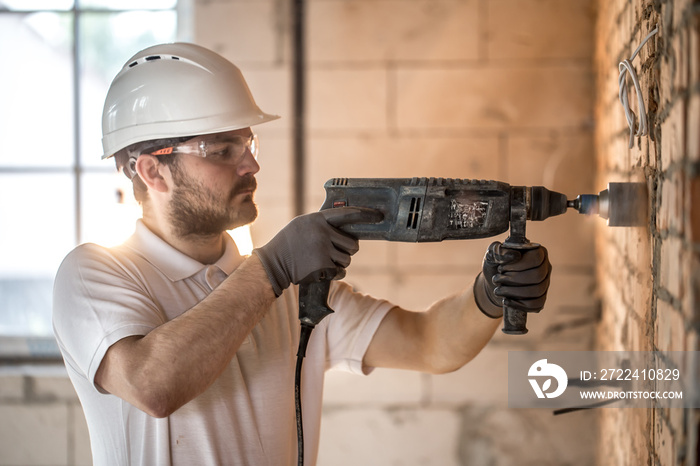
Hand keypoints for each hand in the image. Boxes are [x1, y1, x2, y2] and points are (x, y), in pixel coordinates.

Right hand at [253, 207, 382, 295]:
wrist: (274, 263)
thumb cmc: (289, 243)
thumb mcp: (303, 224)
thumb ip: (323, 224)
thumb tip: (346, 229)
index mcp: (318, 219)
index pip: (348, 214)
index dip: (365, 214)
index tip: (378, 216)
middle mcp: (322, 233)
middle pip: (353, 244)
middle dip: (349, 249)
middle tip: (337, 250)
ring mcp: (323, 251)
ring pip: (347, 259)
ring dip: (341, 262)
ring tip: (324, 260)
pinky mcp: (323, 267)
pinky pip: (341, 271)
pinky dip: (335, 273)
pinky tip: (322, 269)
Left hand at [473, 241, 550, 317]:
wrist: (494, 283)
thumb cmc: (495, 265)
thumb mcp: (492, 255)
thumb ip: (498, 251)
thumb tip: (514, 256)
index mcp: (537, 251)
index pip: (536, 258)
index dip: (518, 265)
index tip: (501, 269)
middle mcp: (545, 266)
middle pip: (537, 275)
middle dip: (513, 280)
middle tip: (497, 280)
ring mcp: (545, 283)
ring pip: (537, 291)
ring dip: (513, 292)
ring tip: (498, 290)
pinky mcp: (541, 297)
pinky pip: (537, 304)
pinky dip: (519, 304)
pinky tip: (506, 300)